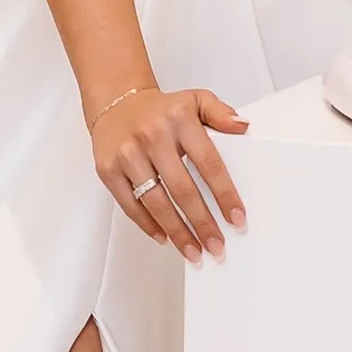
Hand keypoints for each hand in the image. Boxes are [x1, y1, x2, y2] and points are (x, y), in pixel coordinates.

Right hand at [89, 84, 247, 259]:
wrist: (116, 102)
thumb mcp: (196, 100)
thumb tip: (243, 127)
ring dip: (177, 232)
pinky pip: (130, 205)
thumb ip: (220, 113)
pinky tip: (164, 237)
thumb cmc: (159, 109)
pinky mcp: (108, 169)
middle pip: (183, 190)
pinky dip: (148, 225)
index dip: (224, 194)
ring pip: (156, 203)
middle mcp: (152, 136)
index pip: (208, 163)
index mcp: (179, 118)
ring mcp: (127, 154)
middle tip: (216, 245)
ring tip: (193, 251)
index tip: (236, 218)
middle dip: (202, 223)